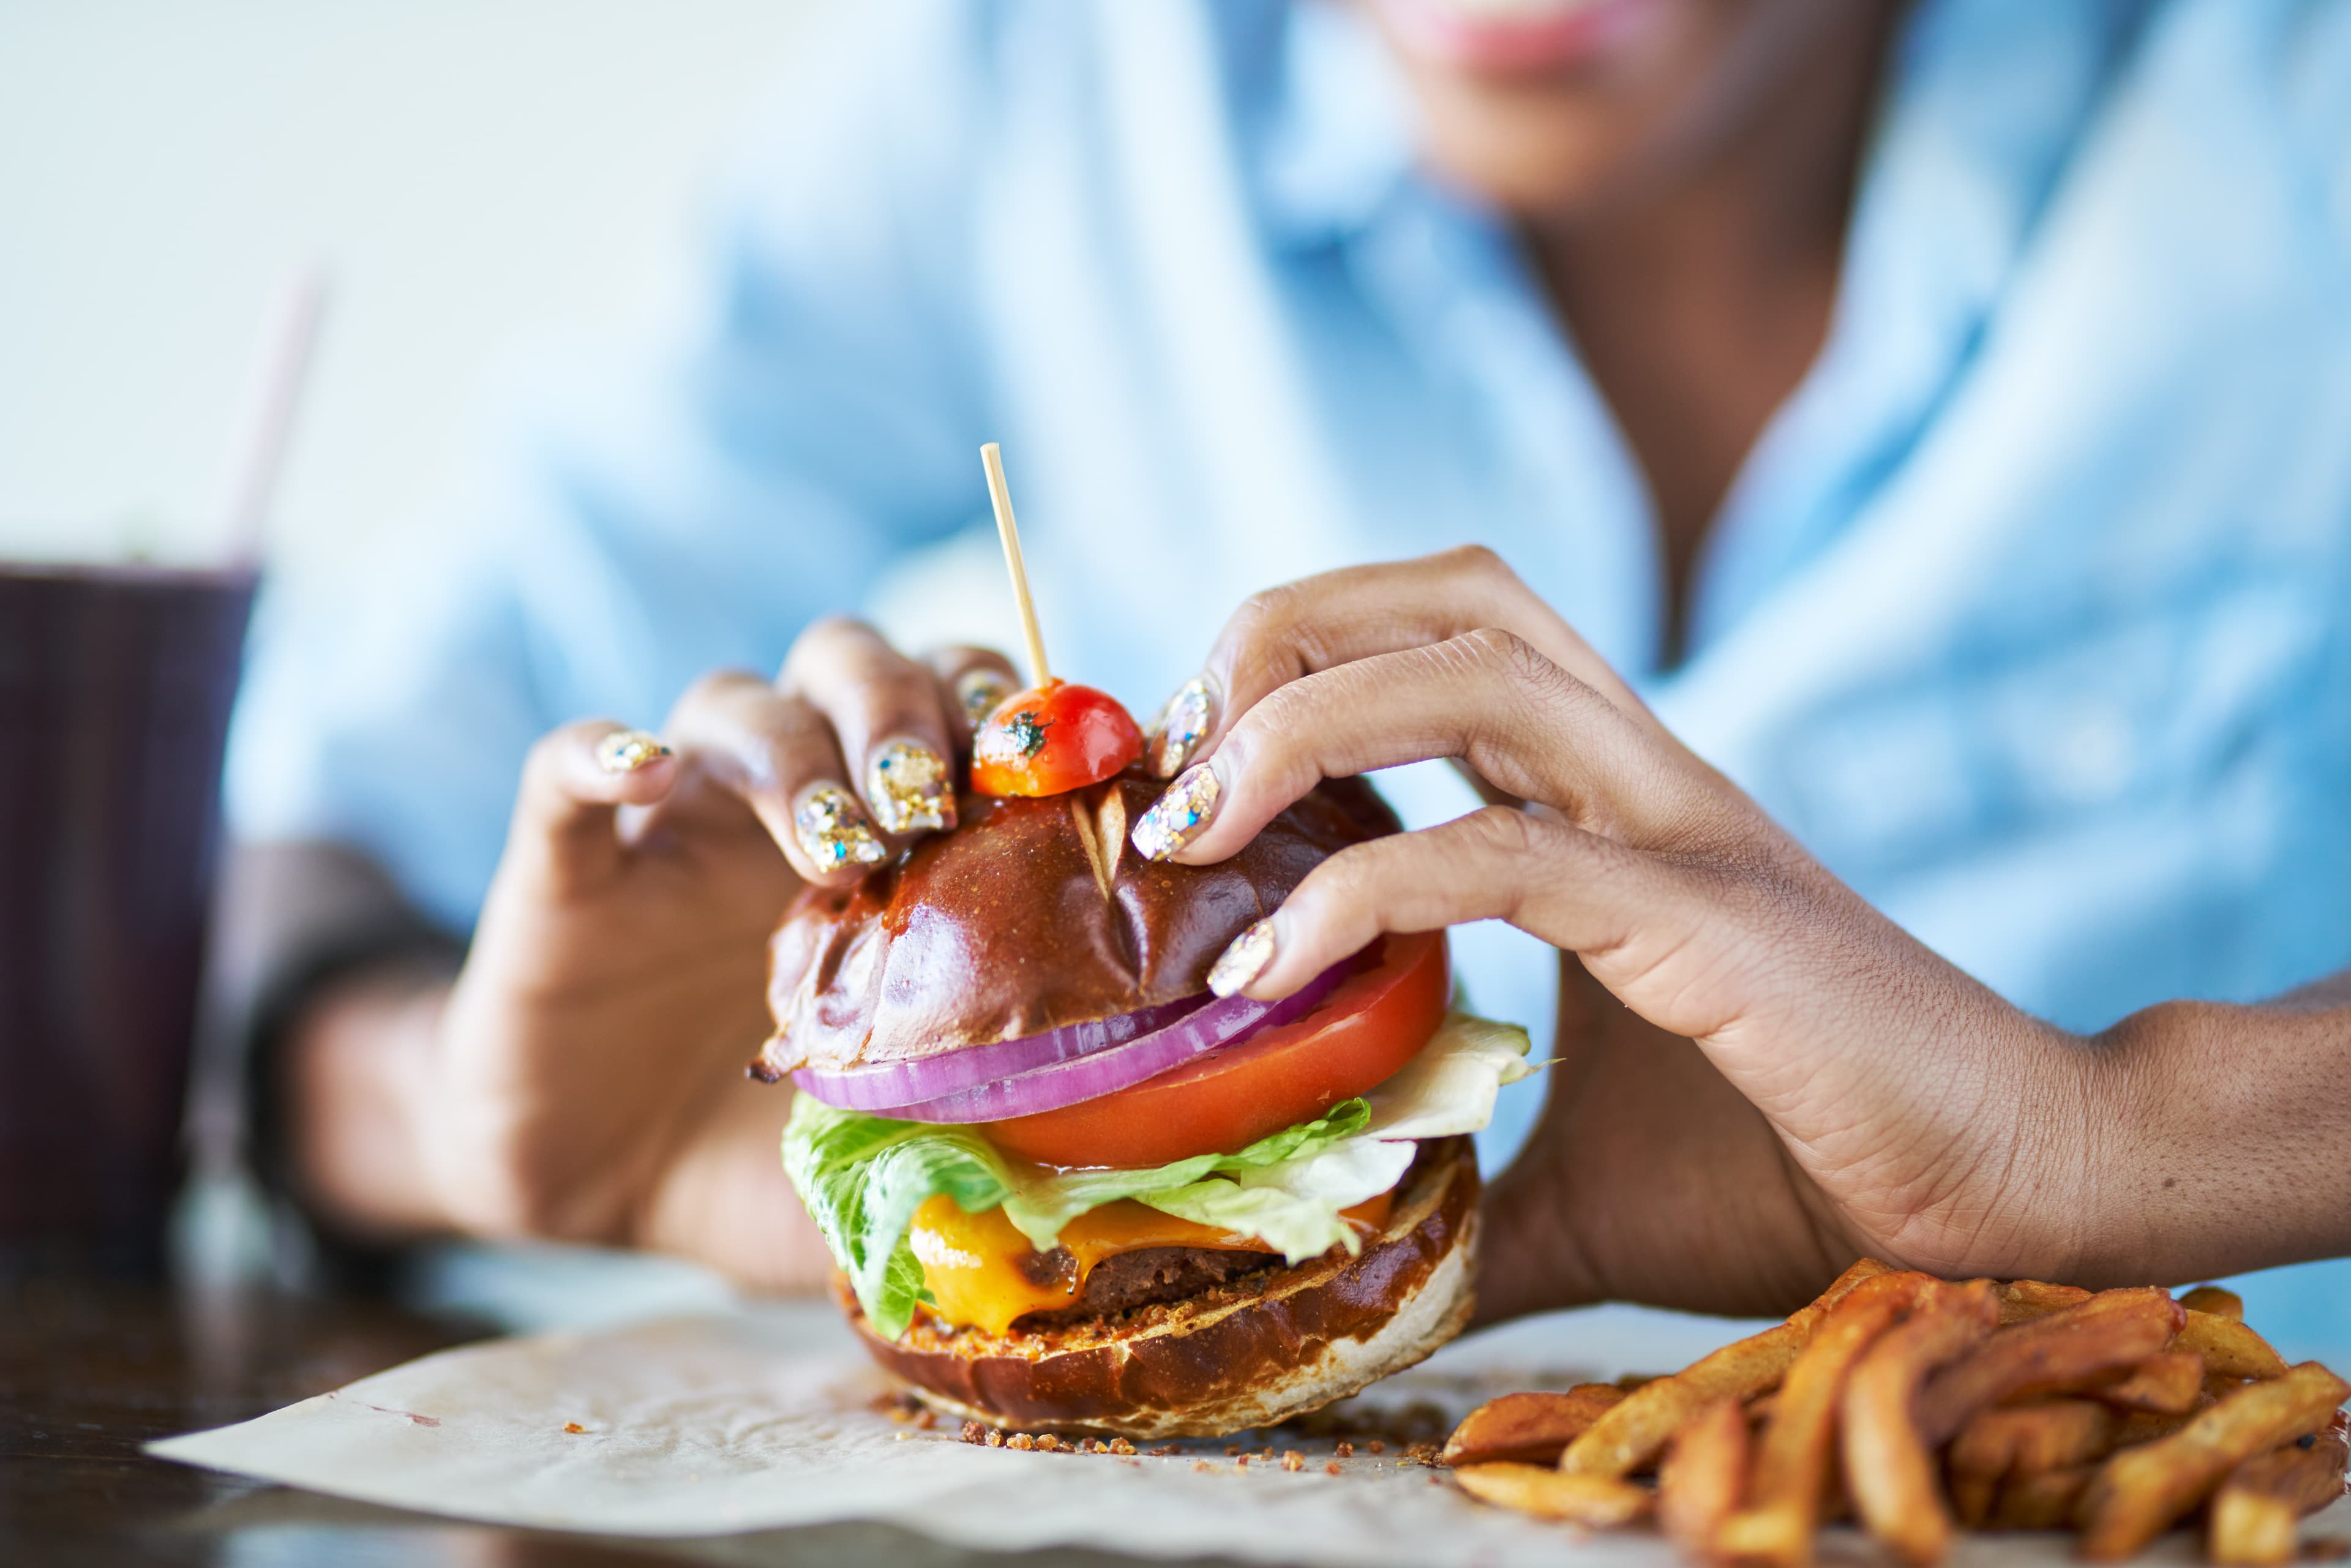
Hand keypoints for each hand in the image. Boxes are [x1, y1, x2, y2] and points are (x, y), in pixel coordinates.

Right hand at [293, 620, 1016, 1287]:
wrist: (597, 1188)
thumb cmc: (768, 1148)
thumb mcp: (892, 1153)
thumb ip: (985, 1147)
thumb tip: (1103, 1189)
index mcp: (889, 847)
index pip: (964, 712)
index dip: (1013, 716)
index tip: (1057, 774)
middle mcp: (787, 805)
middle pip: (853, 668)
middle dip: (907, 712)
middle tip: (933, 807)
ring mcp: (672, 825)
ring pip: (734, 704)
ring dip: (796, 751)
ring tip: (835, 844)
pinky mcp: (562, 868)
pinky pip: (562, 767)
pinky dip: (600, 752)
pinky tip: (640, 771)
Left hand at [1130, 547, 2094, 1318]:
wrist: (2006, 1202)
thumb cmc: (1804, 1173)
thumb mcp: (1582, 1192)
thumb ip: (1468, 1195)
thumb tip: (1358, 1262)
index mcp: (1611, 804)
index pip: (1441, 636)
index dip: (1298, 662)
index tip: (1193, 780)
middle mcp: (1643, 777)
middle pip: (1449, 593)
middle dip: (1283, 632)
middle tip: (1173, 769)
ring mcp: (1677, 830)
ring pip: (1470, 667)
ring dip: (1297, 719)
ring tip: (1187, 830)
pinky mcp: (1701, 918)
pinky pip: (1499, 853)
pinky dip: (1357, 890)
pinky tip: (1265, 968)